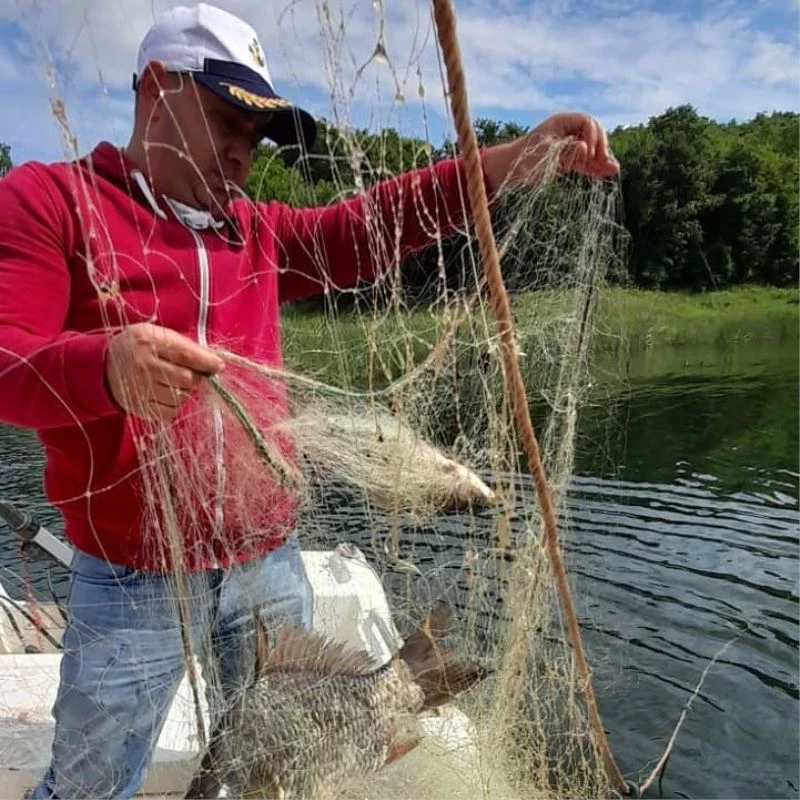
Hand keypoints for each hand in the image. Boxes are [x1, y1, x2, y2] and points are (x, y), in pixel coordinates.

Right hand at [105, 323, 223, 421]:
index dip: (207, 362)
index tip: (218, 365)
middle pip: (186, 379)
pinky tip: (169, 394)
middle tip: (195, 373)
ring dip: (186, 392)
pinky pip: (169, 412)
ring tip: (177, 383)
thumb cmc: (140, 347)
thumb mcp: (158, 335)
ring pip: (180, 397)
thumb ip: (185, 346)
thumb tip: (215, 362)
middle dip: (197, 377)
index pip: (185, 354)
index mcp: (148, 341)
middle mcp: (143, 365)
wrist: (104, 366)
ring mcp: (140, 388)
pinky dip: (176, 405)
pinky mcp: (139, 407)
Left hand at [482, 111, 619, 192]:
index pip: (588, 122)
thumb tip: (586, 147)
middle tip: (606, 164)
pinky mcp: (567, 159)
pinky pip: (584, 161)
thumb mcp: (547, 155)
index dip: (594, 136)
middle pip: (593, 135)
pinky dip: (593, 168)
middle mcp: (567, 130)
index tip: (591, 152)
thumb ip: (567, 151)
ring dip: (601, 160)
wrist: (508, 171)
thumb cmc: (524, 159)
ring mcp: (568, 145)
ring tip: (613, 171)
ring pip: (591, 150)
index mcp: (562, 121)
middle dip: (601, 149)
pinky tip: (604, 174)